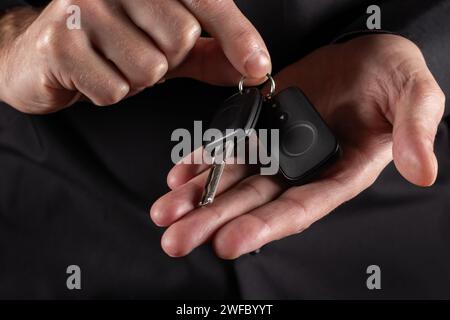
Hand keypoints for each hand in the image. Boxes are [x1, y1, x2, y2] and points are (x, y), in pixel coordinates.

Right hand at [0, 0, 270, 113]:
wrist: (45, 54)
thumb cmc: (112, 46)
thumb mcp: (167, 47)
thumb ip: (210, 54)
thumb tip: (253, 67)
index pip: (206, 0)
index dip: (237, 35)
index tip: (258, 66)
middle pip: (180, 38)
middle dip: (167, 60)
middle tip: (138, 53)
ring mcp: (84, 8)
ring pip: (149, 68)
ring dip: (136, 79)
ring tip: (113, 64)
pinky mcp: (60, 41)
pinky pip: (115, 89)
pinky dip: (110, 92)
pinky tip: (93, 75)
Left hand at [150, 34, 445, 258]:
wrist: (363, 52)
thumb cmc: (392, 75)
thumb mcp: (414, 95)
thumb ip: (414, 130)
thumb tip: (423, 170)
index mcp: (339, 173)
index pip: (300, 208)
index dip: (265, 227)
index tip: (230, 243)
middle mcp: (302, 168)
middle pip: (254, 201)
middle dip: (214, 221)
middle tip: (177, 240)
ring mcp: (278, 148)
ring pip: (233, 178)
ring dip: (197, 195)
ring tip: (165, 212)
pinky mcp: (260, 126)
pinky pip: (228, 147)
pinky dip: (201, 161)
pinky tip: (177, 174)